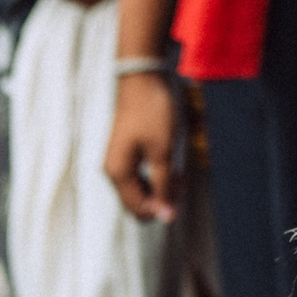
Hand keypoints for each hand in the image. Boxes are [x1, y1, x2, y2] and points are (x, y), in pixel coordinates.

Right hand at [104, 67, 180, 221]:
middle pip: (137, 201)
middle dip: (161, 198)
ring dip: (160, 187)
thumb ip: (164, 186)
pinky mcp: (125, 151)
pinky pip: (139, 175)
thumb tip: (166, 218)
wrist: (143, 79)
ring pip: (139, 189)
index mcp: (118, 173)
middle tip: (182, 183)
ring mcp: (118, 160)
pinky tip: (170, 166)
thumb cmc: (153, 114)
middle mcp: (114, 170)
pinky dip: (156, 175)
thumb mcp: (162, 152)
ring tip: (179, 176)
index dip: (160, 209)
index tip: (180, 193)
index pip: (137, 209)